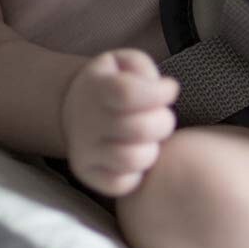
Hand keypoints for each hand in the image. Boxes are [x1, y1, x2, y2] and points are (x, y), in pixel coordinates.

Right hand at [60, 49, 177, 197]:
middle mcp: (85, 121)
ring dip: (152, 149)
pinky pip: (121, 184)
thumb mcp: (124, 63)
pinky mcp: (88, 174)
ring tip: (148, 139)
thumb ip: (142, 67)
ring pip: (133, 159)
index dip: (157, 93)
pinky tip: (135, 155)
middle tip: (159, 117)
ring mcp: (84, 150)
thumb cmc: (115, 85)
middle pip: (139, 129)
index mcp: (96, 87)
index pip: (127, 93)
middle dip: (162, 122)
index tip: (168, 90)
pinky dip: (137, 174)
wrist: (80, 110)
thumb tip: (165, 89)